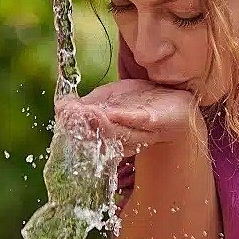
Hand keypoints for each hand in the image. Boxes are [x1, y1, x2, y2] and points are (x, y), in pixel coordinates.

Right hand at [55, 79, 200, 151]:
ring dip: (100, 123)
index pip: (88, 134)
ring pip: (117, 132)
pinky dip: (122, 118)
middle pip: (101, 135)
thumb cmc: (140, 103)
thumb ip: (87, 105)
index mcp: (111, 134)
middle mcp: (124, 138)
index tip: (60, 115)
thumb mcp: (110, 100)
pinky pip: (137, 121)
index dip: (72, 127)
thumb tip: (61, 107)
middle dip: (83, 125)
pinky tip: (108, 113)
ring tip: (84, 112)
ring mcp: (140, 130)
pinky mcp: (154, 120)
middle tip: (68, 114)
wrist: (178, 103)